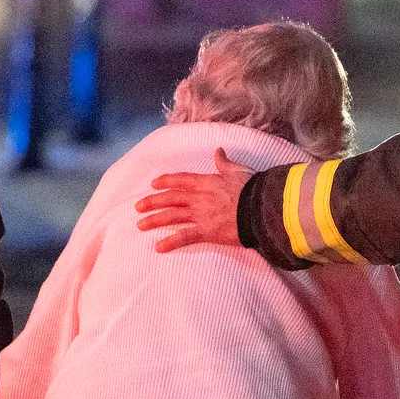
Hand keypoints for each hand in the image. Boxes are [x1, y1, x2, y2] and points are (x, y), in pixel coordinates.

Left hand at [136, 149, 252, 251]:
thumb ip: (224, 162)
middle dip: (152, 202)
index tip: (153, 184)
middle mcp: (199, 198)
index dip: (166, 181)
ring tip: (140, 225)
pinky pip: (184, 237)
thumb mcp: (237, 170)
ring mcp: (201, 215)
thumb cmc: (252, 188)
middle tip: (137, 207)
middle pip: (170, 198)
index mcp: (206, 182)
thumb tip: (218, 151)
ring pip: (172, 216)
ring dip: (154, 220)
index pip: (181, 180)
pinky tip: (158, 247)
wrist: (261, 208)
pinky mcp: (206, 232)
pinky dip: (171, 242)